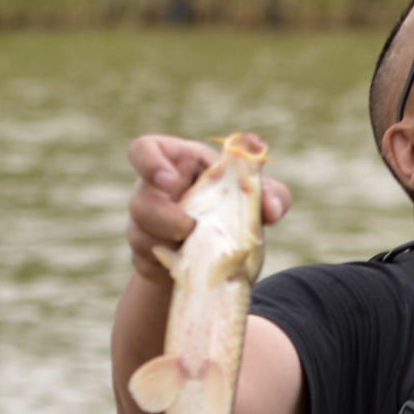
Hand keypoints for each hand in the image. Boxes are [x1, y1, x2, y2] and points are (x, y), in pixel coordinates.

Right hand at [125, 132, 292, 283]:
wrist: (217, 252)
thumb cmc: (234, 207)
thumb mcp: (255, 197)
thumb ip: (272, 195)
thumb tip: (272, 210)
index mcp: (177, 162)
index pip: (143, 150)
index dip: (149, 163)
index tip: (168, 181)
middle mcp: (153, 189)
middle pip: (142, 199)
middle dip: (164, 217)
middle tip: (189, 227)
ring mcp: (145, 221)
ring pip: (141, 232)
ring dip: (170, 242)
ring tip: (195, 245)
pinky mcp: (145, 252)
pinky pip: (148, 258)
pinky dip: (172, 263)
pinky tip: (190, 262)